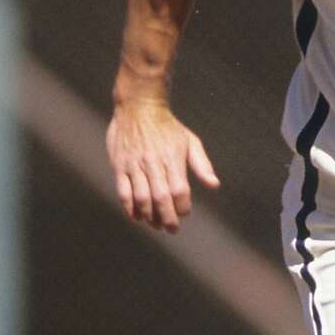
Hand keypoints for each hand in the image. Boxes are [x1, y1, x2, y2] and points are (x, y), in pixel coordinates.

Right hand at [105, 99, 218, 232]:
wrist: (138, 105)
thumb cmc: (167, 126)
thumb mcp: (190, 141)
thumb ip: (202, 165)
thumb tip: (214, 185)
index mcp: (173, 158)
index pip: (180, 190)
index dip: (183, 207)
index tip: (184, 213)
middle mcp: (154, 162)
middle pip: (161, 198)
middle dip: (167, 218)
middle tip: (171, 229)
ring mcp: (135, 164)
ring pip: (142, 198)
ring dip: (149, 216)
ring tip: (155, 223)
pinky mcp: (120, 165)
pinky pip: (123, 192)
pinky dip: (130, 208)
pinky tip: (137, 215)